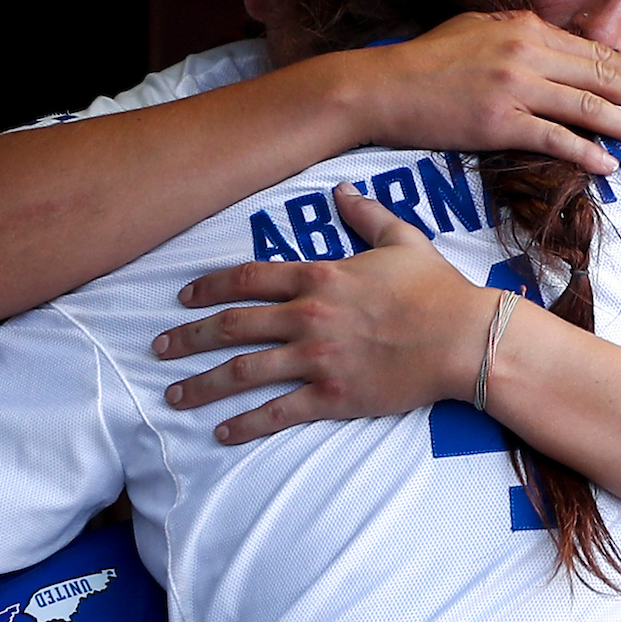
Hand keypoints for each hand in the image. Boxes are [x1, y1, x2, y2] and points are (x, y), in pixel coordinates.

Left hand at [153, 184, 497, 442]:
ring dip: (204, 384)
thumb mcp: (402, 239)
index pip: (250, 279)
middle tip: (158, 348)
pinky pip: (279, 412)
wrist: (462, 337)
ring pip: (245, 371)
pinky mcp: (333, 396)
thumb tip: (342, 189)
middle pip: (234, 325)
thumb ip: (366, 214)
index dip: (210, 287)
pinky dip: (245, 424)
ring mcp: (318, 358)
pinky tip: (221, 432)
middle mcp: (309, 316)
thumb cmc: (435, 287)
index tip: (183, 297)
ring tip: (173, 395)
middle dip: (189, 337)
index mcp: (321, 277)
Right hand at [355, 11, 620, 173]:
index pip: (593, 51)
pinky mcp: (498, 120)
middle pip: (603, 76)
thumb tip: (551, 44)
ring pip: (589, 107)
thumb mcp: (475, 31)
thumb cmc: (423, 62)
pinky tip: (609, 166)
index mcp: (525, 27)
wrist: (380, 86)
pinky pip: (553, 137)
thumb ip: (517, 35)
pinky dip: (585, 152)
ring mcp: (514, 85)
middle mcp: (527, 51)